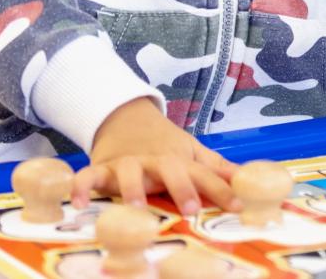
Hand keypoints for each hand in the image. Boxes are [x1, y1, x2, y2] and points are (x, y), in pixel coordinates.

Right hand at [71, 97, 239, 215]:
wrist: (127, 117)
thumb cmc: (164, 144)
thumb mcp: (192, 151)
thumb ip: (216, 167)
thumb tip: (247, 177)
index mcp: (179, 160)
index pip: (204, 174)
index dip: (221, 189)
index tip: (236, 205)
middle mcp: (155, 161)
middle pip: (170, 170)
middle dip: (182, 188)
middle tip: (191, 208)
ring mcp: (128, 163)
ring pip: (130, 171)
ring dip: (133, 188)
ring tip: (137, 208)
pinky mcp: (102, 167)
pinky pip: (89, 175)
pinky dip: (81, 186)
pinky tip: (79, 203)